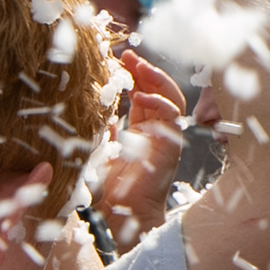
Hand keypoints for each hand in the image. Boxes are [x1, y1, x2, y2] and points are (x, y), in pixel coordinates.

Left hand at [90, 53, 187, 248]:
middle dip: (146, 69)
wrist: (124, 214)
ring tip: (139, 66)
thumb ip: (102, 129)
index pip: (143, 92)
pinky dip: (159, 102)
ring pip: (172, 97)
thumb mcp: (100, 149)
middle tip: (128, 55)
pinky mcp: (172, 145)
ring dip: (157, 79)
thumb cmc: (112, 189)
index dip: (134, 74)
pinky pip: (174, 116)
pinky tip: (140, 96)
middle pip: (159, 90)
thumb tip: (95, 107)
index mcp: (142, 128)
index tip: (118, 58)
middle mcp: (158, 129)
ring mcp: (167, 136)